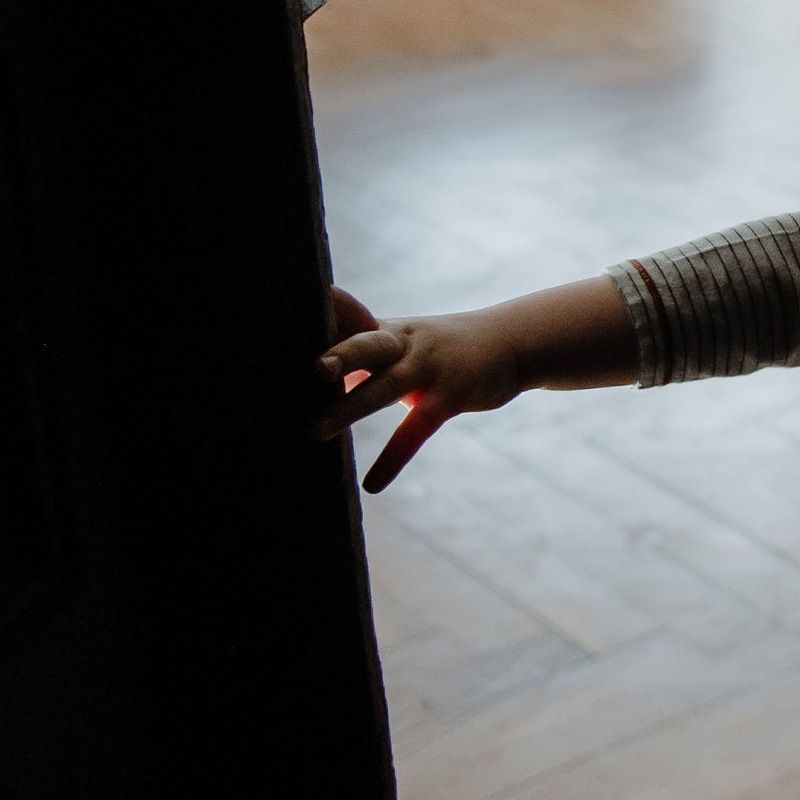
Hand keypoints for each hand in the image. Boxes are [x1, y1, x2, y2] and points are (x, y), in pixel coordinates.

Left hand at [313, 274, 631, 489]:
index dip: (323, 316)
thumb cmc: (442, 345)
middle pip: (367, 344)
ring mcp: (429, 368)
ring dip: (349, 408)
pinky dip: (393, 458)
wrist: (511, 342)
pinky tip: (372, 484)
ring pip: (385, 387)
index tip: (288, 315)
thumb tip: (313, 374)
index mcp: (386, 328)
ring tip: (313, 431)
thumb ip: (362, 354)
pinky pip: (416, 430)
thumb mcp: (404, 339)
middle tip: (311, 369)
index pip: (347, 319)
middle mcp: (404, 343)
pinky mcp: (450, 396)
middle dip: (340, 355)